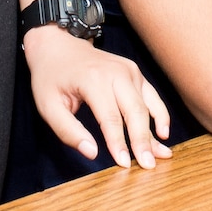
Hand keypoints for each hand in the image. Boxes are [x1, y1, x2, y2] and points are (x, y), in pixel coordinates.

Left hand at [24, 24, 171, 169]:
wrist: (57, 44)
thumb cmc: (51, 77)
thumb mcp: (48, 105)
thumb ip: (68, 131)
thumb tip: (92, 153)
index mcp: (93, 80)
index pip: (110, 118)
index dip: (118, 143)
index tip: (124, 164)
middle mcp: (115, 72)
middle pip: (135, 112)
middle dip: (142, 141)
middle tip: (148, 166)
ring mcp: (128, 70)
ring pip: (146, 106)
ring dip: (154, 132)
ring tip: (162, 155)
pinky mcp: (134, 72)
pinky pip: (152, 96)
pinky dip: (160, 114)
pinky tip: (163, 133)